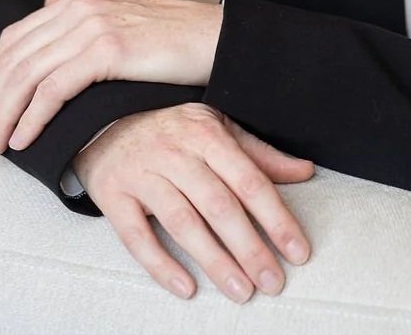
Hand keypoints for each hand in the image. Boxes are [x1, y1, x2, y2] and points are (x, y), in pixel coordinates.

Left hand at [0, 0, 223, 154]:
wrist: (219, 40)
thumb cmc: (176, 40)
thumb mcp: (122, 20)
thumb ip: (84, 19)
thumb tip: (48, 9)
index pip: (16, 38)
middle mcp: (80, 6)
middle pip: (14, 57)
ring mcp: (94, 25)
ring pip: (26, 75)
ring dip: (3, 115)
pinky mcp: (108, 49)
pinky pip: (53, 88)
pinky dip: (32, 117)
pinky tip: (25, 138)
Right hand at [73, 102, 314, 302]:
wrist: (105, 120)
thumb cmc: (173, 130)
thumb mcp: (217, 129)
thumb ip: (259, 154)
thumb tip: (305, 171)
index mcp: (208, 135)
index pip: (250, 181)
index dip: (277, 218)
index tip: (298, 251)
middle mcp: (177, 153)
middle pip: (220, 206)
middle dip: (250, 248)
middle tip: (273, 282)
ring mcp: (144, 175)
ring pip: (184, 223)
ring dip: (215, 262)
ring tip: (242, 291)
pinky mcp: (114, 197)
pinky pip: (138, 237)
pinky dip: (162, 265)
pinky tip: (186, 288)